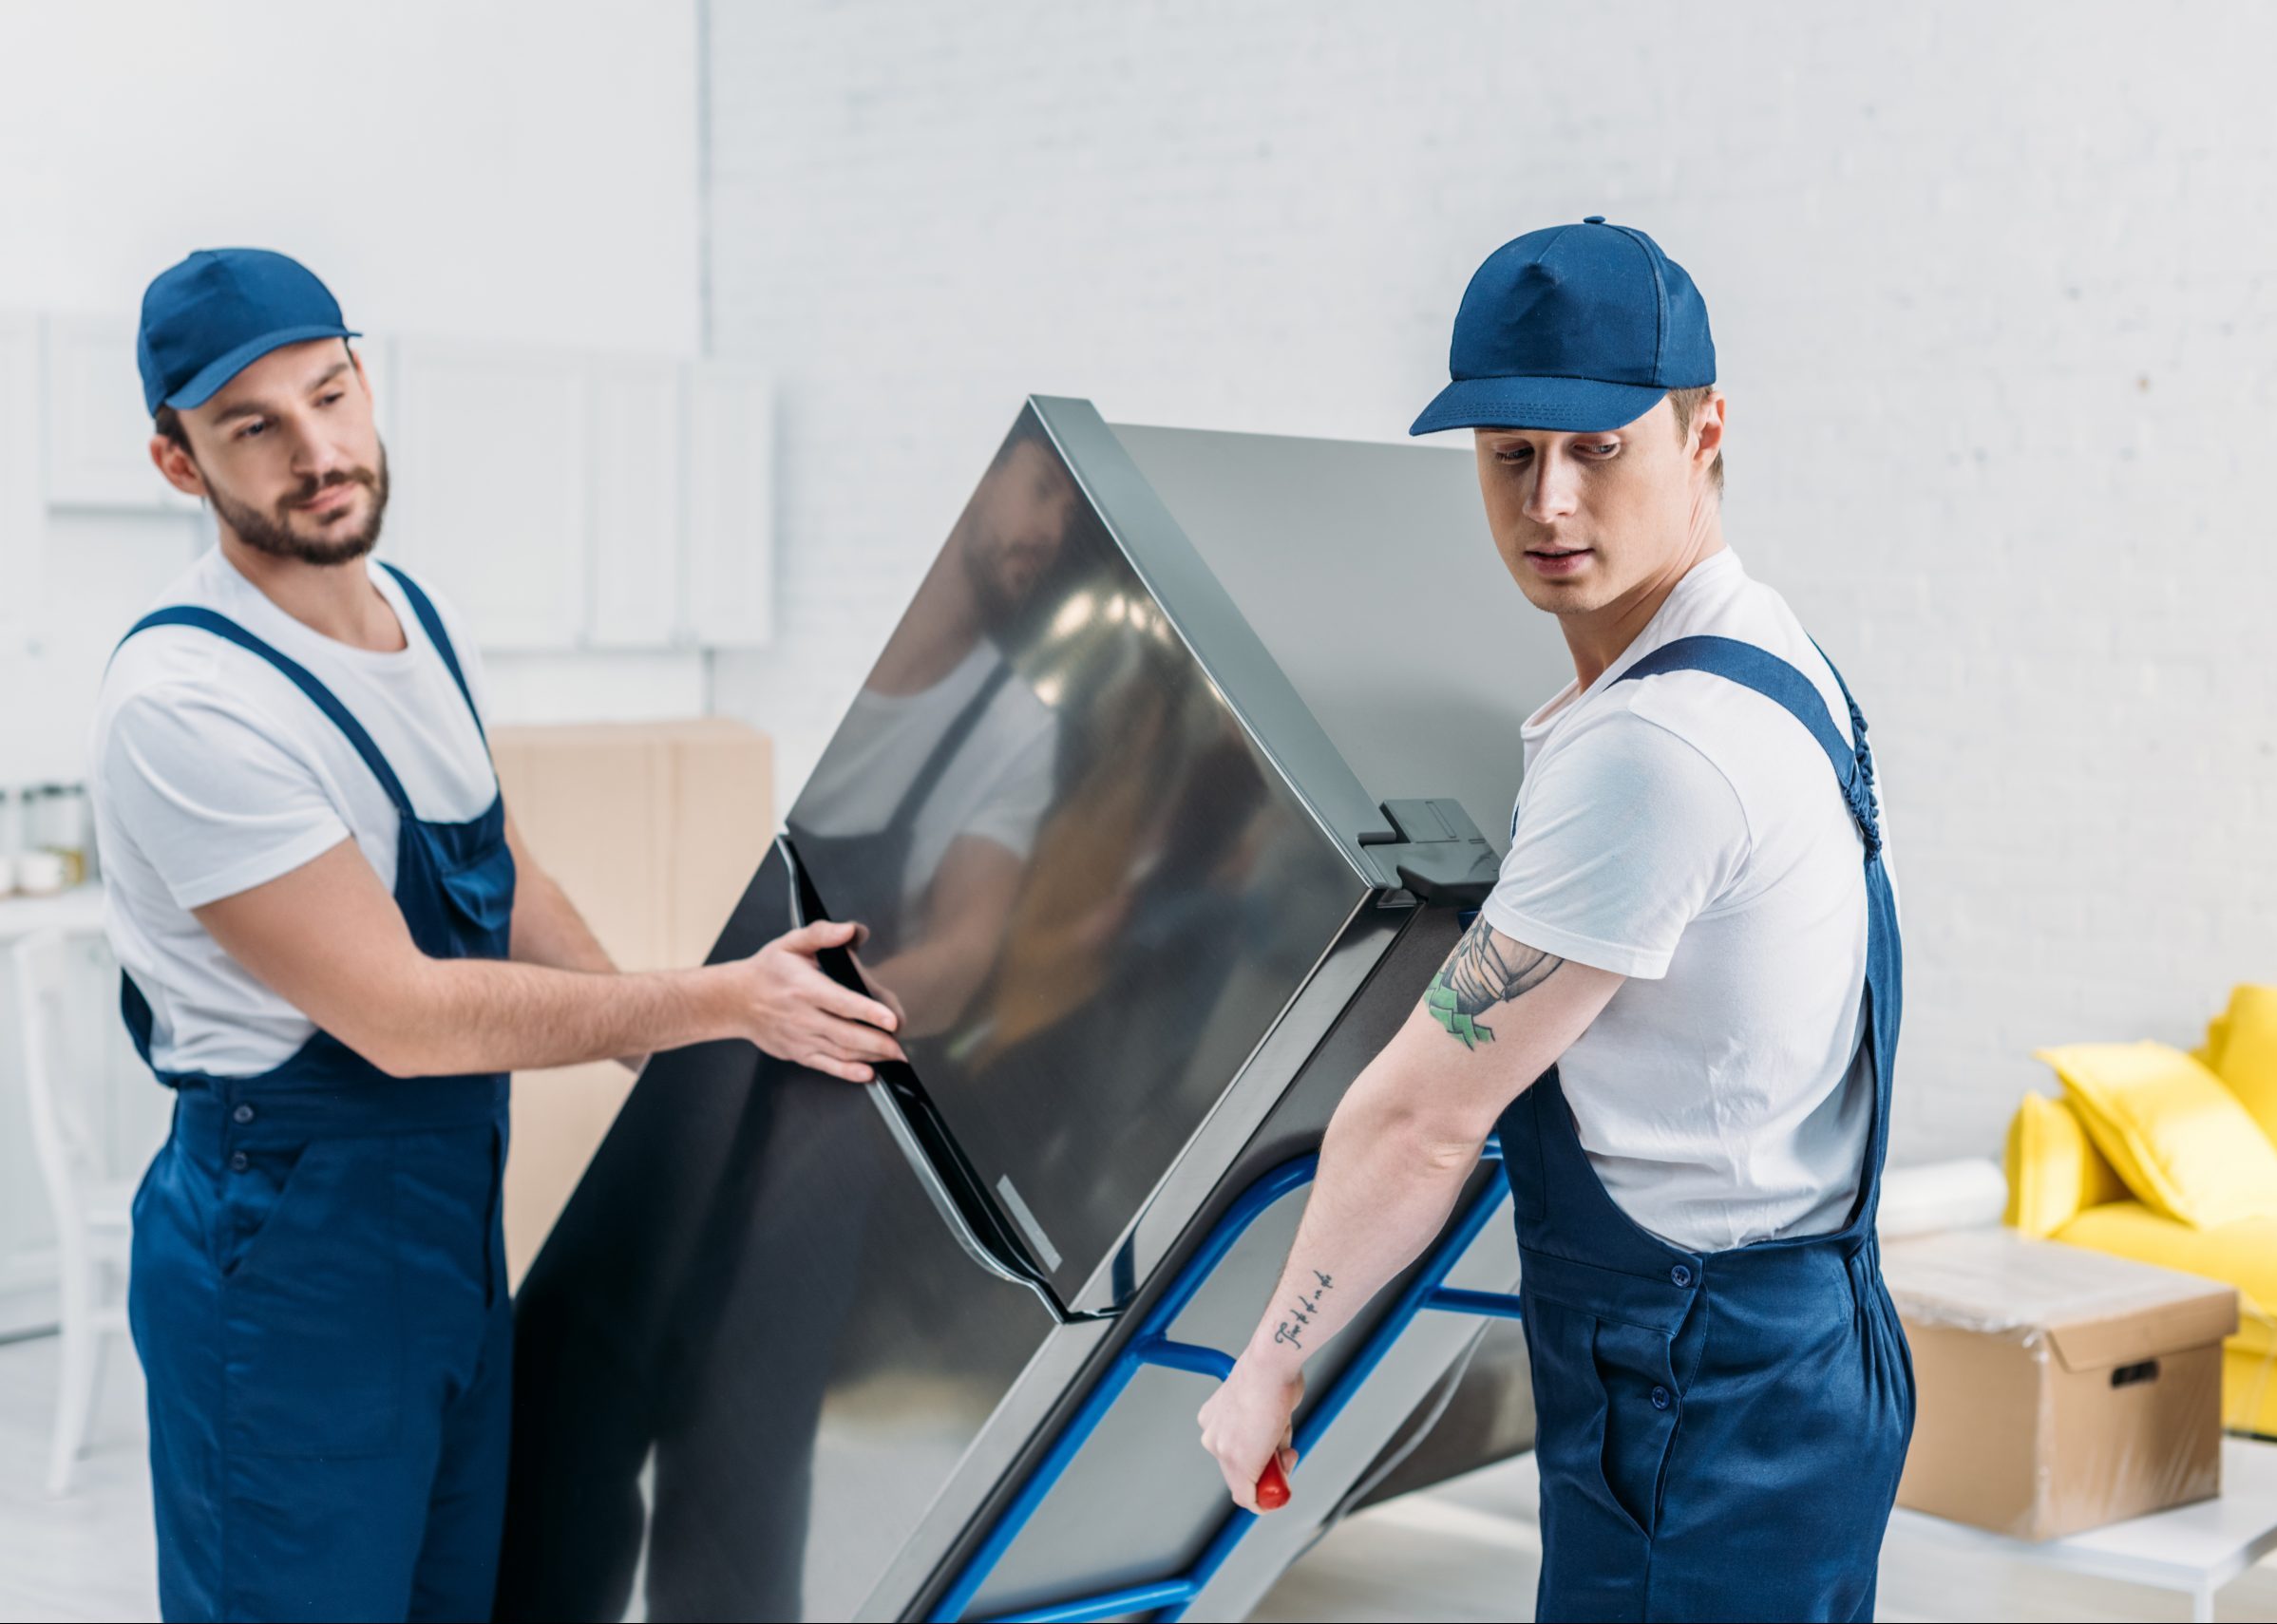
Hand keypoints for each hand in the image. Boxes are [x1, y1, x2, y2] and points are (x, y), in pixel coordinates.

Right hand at [726, 919, 904, 1081]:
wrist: (735, 1001)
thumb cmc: (767, 971)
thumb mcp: (791, 942)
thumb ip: (822, 933)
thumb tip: (850, 930)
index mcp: (805, 988)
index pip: (841, 1002)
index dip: (868, 1012)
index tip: (891, 1019)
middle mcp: (803, 1016)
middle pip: (846, 1034)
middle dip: (878, 1042)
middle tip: (901, 1045)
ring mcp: (801, 1038)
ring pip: (841, 1053)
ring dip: (871, 1057)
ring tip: (895, 1056)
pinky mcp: (798, 1053)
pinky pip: (827, 1066)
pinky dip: (848, 1073)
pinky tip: (868, 1073)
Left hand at [1197, 1357, 1303, 1512]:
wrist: (1270, 1367)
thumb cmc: (1273, 1376)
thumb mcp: (1267, 1407)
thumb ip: (1267, 1433)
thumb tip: (1278, 1449)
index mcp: (1214, 1420)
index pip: (1232, 1453)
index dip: (1258, 1461)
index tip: (1276, 1456)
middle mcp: (1211, 1436)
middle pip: (1237, 1471)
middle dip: (1266, 1471)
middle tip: (1287, 1457)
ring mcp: (1222, 1451)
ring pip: (1246, 1485)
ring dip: (1271, 1480)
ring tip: (1287, 1456)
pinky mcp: (1238, 1465)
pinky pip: (1248, 1498)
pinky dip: (1266, 1501)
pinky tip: (1279, 1490)